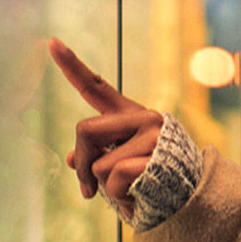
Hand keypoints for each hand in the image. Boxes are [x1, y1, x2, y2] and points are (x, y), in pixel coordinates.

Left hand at [49, 39, 163, 208]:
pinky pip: (113, 178)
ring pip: (98, 163)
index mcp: (130, 115)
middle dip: (82, 163)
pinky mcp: (155, 154)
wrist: (189, 199)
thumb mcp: (118, 166)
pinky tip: (136, 199)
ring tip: (129, 193)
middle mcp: (143, 117)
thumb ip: (95, 157)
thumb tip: (70, 159)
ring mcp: (152, 134)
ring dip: (104, 188)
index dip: (72, 66)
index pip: (96, 87)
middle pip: (85, 130)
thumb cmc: (149, 181)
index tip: (51, 42)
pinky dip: (117, 198)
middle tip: (87, 189)